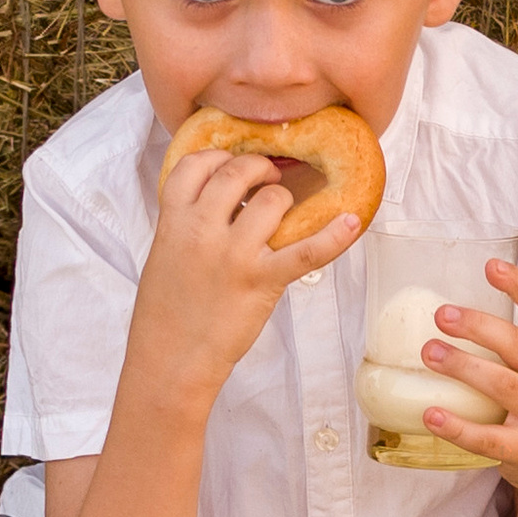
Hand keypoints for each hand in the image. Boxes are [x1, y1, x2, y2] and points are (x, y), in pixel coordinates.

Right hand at [128, 149, 360, 398]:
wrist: (169, 359)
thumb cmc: (167, 312)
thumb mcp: (165, 254)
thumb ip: (189, 224)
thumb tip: (223, 203)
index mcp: (173, 221)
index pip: (194, 164)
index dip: (218, 156)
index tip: (231, 162)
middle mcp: (201, 229)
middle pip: (237, 171)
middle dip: (258, 168)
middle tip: (269, 178)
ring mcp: (234, 254)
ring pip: (272, 200)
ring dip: (284, 199)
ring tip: (286, 211)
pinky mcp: (262, 281)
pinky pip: (307, 250)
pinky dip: (334, 235)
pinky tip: (352, 221)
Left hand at [413, 260, 517, 497]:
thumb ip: (511, 342)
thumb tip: (448, 309)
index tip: (490, 266)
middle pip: (517, 345)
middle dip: (478, 327)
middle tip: (441, 315)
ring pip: (502, 385)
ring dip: (462, 366)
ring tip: (429, 352)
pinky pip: (488, 438)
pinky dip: (457, 426)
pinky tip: (431, 414)